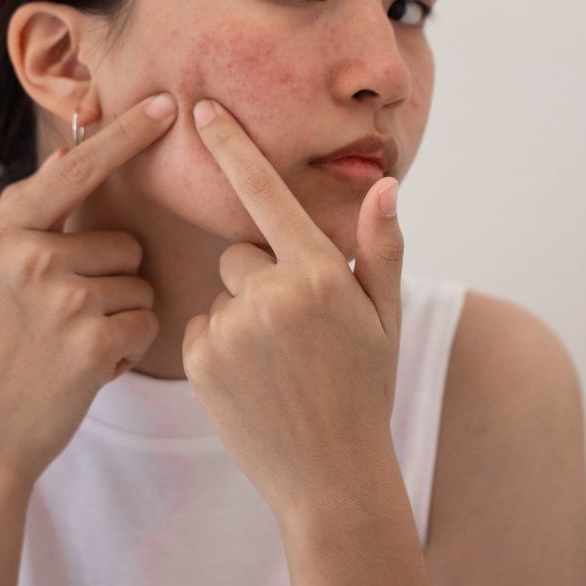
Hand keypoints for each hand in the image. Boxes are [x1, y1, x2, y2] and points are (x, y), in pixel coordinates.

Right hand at [0, 93, 178, 489]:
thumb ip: (28, 215)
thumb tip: (67, 154)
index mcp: (2, 232)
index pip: (77, 169)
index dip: (124, 134)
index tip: (164, 104)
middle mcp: (29, 256)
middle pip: (124, 243)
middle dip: (110, 282)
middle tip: (65, 320)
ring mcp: (60, 298)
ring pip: (139, 284)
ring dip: (119, 317)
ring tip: (71, 345)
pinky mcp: (91, 341)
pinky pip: (146, 322)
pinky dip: (128, 349)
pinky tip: (89, 369)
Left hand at [182, 99, 403, 522]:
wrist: (331, 475)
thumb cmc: (365, 388)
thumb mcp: (385, 317)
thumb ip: (380, 247)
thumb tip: (386, 184)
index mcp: (318, 273)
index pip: (265, 194)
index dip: (232, 147)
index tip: (202, 110)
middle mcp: (270, 293)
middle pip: (240, 252)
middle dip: (259, 276)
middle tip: (291, 327)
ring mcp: (231, 328)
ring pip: (220, 292)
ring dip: (241, 313)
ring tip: (274, 361)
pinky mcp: (199, 360)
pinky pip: (201, 327)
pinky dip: (220, 346)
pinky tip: (251, 379)